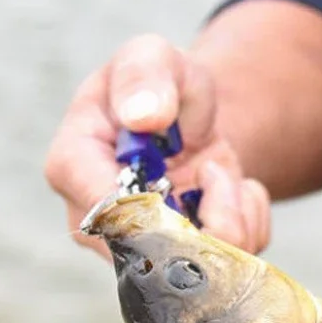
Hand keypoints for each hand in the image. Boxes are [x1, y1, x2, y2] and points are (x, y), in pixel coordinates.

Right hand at [44, 34, 270, 257]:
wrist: (188, 121)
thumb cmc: (158, 87)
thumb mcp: (152, 56)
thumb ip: (145, 73)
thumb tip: (143, 116)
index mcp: (73, 167)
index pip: (104, 209)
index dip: (157, 205)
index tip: (196, 172)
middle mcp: (99, 223)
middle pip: (156, 253)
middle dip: (205, 213)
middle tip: (214, 168)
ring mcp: (138, 250)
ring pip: (199, 266)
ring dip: (232, 215)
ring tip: (217, 171)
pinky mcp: (180, 264)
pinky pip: (229, 263)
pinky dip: (247, 223)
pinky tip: (230, 192)